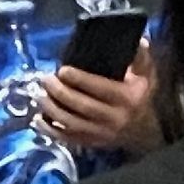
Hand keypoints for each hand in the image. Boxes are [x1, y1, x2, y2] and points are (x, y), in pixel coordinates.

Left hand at [38, 58, 152, 151]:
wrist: (143, 131)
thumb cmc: (139, 96)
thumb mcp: (146, 75)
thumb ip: (140, 57)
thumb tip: (138, 40)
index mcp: (127, 98)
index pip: (100, 88)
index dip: (80, 80)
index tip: (62, 70)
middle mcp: (114, 117)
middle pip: (82, 106)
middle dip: (60, 92)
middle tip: (45, 79)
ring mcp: (101, 133)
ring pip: (71, 123)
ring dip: (52, 110)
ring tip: (39, 95)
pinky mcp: (90, 143)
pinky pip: (67, 138)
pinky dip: (50, 130)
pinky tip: (38, 119)